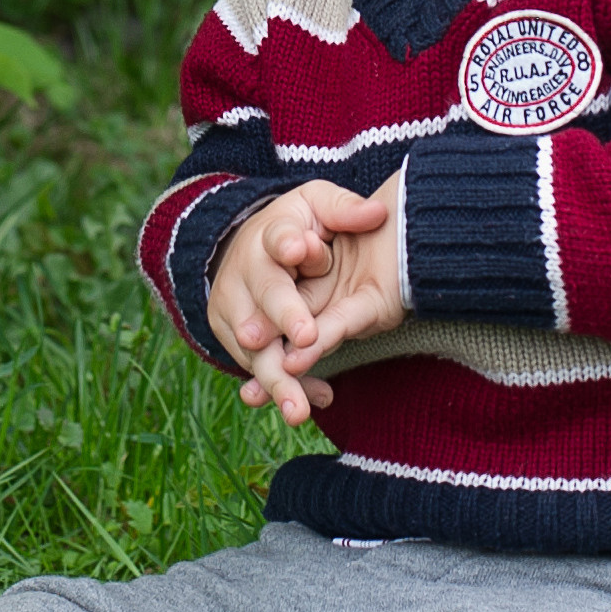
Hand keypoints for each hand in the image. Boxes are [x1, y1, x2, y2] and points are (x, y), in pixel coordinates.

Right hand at [206, 180, 404, 425]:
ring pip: (255, 344)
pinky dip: (281, 386)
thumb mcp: (318, 205)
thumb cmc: (296, 226)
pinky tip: (303, 405)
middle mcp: (246, 270)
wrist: (248, 249)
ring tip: (297, 406)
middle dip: (284, 314)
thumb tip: (378, 214)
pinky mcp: (232, 335)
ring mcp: (235, 306)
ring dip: (277, 374)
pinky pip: (257, 365)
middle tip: (305, 336)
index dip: (287, 242)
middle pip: (265, 292)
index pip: (278, 235)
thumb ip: (345, 210)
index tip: (300, 248)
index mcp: (271, 232)